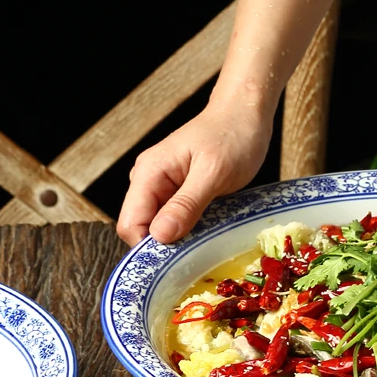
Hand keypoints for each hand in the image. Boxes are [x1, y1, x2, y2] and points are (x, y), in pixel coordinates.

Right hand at [117, 106, 270, 245]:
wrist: (246, 114)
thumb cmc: (233, 136)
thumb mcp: (213, 173)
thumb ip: (186, 204)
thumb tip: (160, 235)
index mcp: (149, 174)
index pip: (130, 224)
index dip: (149, 248)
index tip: (177, 261)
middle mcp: (150, 182)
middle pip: (143, 229)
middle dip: (166, 246)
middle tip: (198, 253)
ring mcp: (165, 188)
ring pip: (161, 228)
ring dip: (181, 240)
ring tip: (207, 241)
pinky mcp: (182, 194)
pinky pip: (178, 221)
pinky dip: (191, 231)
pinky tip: (210, 231)